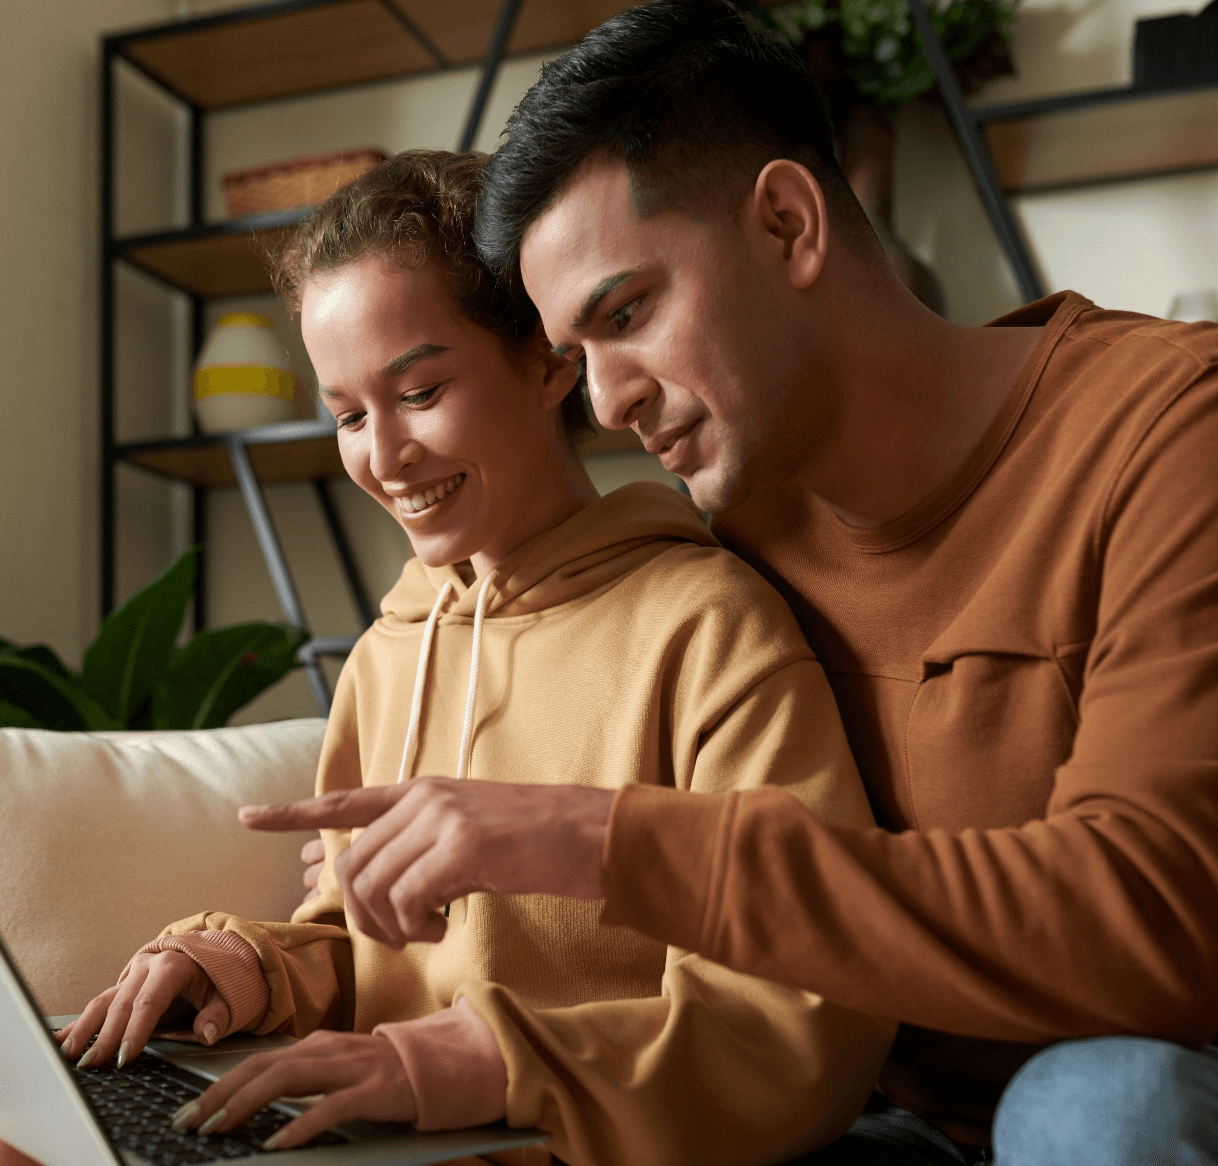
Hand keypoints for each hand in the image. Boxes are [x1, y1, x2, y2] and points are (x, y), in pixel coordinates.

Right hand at [56, 950, 228, 1068]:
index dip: (136, 1030)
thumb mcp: (228, 993)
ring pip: (102, 1002)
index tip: (124, 1056)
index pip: (150, 1001)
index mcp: (173, 965)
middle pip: (122, 1004)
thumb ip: (219, 1014)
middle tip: (92, 1065)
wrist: (210, 954)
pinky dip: (79, 1023)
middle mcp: (147, 967)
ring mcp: (131, 976)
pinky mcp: (122, 986)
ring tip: (68, 1055)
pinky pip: (98, 1004)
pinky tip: (61, 1040)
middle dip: (105, 1036)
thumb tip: (207, 1033)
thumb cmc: (218, 977)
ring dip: (84, 1030)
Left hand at [169, 1030, 413, 1151]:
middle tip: (188, 1122)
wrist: (440, 1065)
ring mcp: (352, 1068)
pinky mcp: (374, 1090)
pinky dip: (299, 1125)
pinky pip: (330, 1107)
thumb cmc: (385, 1074)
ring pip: (289, 1079)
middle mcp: (329, 1051)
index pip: (258, 1062)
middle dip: (221, 1093)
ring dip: (247, 1103)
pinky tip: (276, 1144)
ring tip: (218, 1127)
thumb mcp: (339, 1071)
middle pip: (265, 1066)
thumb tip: (253, 1100)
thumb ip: (304, 1081)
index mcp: (318, 1046)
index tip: (189, 1110)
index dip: (220, 1084)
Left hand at [241, 777, 613, 948]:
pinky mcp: (462, 845)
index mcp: (423, 791)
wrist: (592, 832)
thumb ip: (425, 846)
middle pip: (352, 866)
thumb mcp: (472, 833)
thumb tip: (383, 884)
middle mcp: (424, 798)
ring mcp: (441, 818)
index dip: (293, 813)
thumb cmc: (538, 842)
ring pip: (372, 886)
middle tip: (404, 935)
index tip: (248, 817)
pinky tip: (447, 926)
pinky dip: (417, 926)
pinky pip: (407, 900)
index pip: (345, 801)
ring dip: (391, 926)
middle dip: (363, 914)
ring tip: (428, 931)